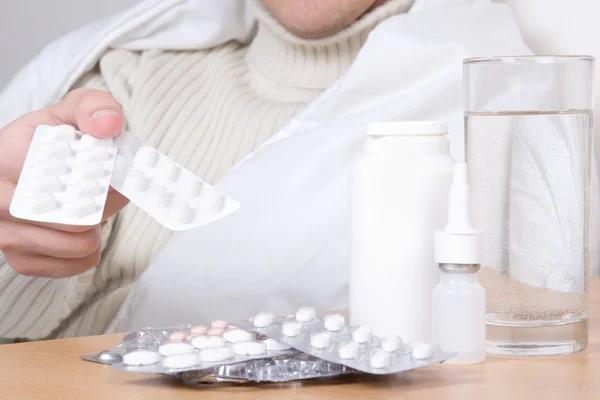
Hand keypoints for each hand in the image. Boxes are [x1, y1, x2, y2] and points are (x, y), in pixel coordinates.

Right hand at [0, 88, 128, 277]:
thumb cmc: (48, 143)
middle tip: (102, 186)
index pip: (58, 184)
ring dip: (98, 225)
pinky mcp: (22, 261)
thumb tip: (108, 125)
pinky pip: (78, 264)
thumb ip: (93, 107)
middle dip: (102, 203)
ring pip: (80, 245)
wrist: (26, 168)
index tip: (105, 170)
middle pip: (76, 220)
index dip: (94, 180)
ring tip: (89, 204)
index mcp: (4, 161)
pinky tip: (83, 227)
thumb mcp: (68, 113)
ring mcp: (7, 238)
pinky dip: (92, 247)